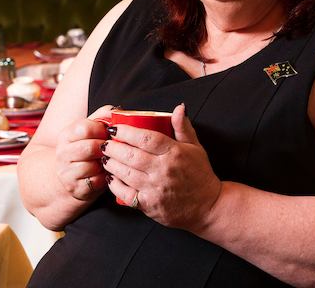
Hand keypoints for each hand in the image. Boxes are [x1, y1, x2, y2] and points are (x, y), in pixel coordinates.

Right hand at [55, 104, 112, 200]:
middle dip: (106, 149)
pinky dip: (104, 179)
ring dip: (105, 164)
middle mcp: (62, 153)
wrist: (70, 178)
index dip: (102, 130)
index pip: (85, 127)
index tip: (108, 134)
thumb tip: (116, 110)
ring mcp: (66, 172)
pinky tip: (104, 175)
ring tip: (108, 162)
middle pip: (90, 147)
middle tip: (112, 150)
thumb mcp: (89, 132)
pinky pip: (96, 182)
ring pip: (92, 166)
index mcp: (66, 135)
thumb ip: (102, 117)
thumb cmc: (86, 151)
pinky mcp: (74, 188)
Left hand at [103, 103, 221, 230]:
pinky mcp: (150, 205)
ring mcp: (156, 189)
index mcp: (174, 153)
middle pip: (131, 155)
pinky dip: (115, 185)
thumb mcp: (195, 147)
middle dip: (113, 147)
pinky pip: (126, 194)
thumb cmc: (200, 174)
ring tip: (105, 157)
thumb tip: (178, 107)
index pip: (146, 138)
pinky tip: (110, 177)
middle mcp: (164, 170)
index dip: (127, 131)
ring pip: (126, 173)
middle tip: (105, 142)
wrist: (209, 206)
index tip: (115, 127)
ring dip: (111, 163)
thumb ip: (183, 127)